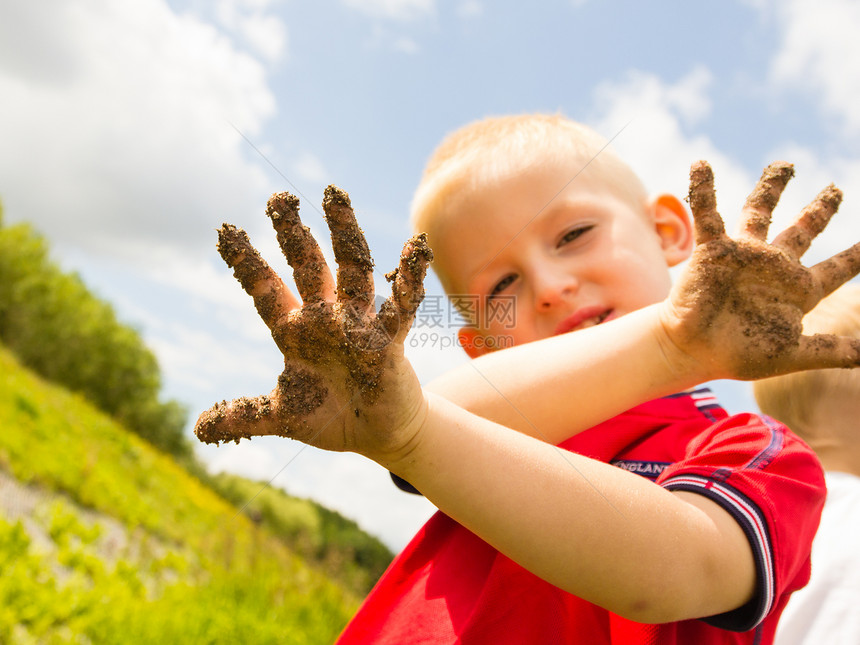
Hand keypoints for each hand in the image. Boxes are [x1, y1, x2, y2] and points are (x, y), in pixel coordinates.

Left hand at [194, 187, 432, 462]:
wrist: (378, 434)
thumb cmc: (331, 418)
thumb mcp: (280, 416)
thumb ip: (242, 416)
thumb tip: (197, 429)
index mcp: (295, 332)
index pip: (266, 289)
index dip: (247, 262)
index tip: (224, 230)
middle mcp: (325, 318)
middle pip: (307, 265)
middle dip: (293, 233)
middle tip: (279, 198)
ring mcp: (358, 323)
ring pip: (351, 270)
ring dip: (343, 233)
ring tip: (333, 197)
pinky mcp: (389, 339)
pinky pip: (401, 304)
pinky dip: (408, 277)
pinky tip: (412, 247)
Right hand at [662, 160, 859, 379]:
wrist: (694, 349)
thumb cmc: (740, 355)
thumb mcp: (795, 354)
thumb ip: (833, 350)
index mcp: (797, 290)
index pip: (836, 268)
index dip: (856, 256)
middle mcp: (773, 266)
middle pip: (803, 229)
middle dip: (820, 209)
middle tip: (836, 190)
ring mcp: (743, 255)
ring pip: (760, 212)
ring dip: (771, 187)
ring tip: (785, 164)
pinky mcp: (713, 250)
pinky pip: (708, 213)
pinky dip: (704, 189)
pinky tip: (701, 165)